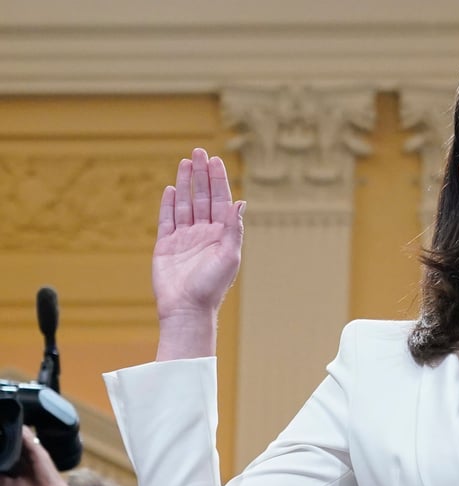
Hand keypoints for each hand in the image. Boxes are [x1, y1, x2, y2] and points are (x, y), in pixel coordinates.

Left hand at [0, 427, 85, 485]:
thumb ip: (1, 476)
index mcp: (22, 465)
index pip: (11, 451)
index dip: (4, 446)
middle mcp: (29, 457)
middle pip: (17, 443)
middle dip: (7, 438)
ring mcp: (35, 453)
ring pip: (22, 438)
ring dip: (14, 433)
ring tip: (3, 426)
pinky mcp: (39, 452)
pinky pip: (29, 439)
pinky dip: (22, 433)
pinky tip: (15, 427)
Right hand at [153, 148, 244, 358]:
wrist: (186, 308)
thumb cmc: (211, 286)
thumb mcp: (229, 256)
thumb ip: (233, 228)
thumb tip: (240, 202)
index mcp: (221, 235)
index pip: (220, 200)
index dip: (218, 180)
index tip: (216, 160)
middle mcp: (204, 233)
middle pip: (202, 197)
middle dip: (202, 174)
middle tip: (199, 151)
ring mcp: (184, 238)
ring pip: (185, 204)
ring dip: (185, 183)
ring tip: (185, 162)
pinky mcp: (166, 245)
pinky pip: (167, 220)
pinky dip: (168, 204)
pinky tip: (170, 189)